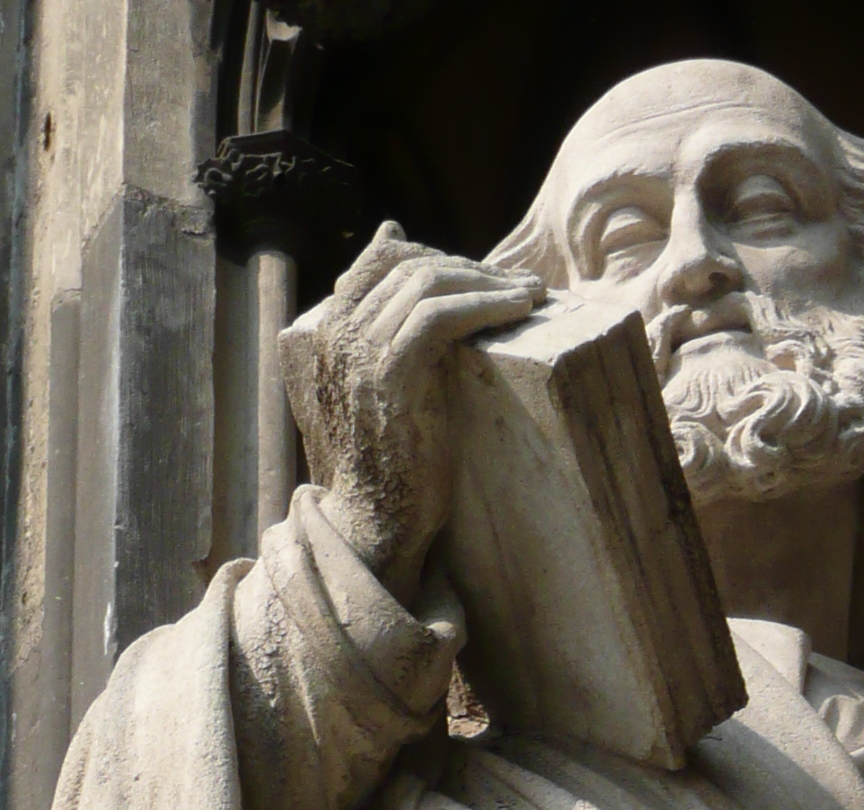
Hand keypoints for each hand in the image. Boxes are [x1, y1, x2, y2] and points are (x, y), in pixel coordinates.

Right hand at [279, 223, 539, 604]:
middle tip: (521, 283)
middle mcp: (337, 331)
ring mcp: (360, 352)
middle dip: (474, 269)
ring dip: (489, 283)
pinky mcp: (389, 376)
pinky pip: (439, 317)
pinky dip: (485, 306)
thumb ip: (393, 322)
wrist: (379, 521)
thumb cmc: (396, 457)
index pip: (383, 258)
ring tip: (532, 295)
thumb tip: (394, 235)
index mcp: (332, 328)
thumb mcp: (390, 377)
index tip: (488, 275)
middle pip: (411, 266)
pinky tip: (519, 311)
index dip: (441, 256)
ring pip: (427, 284)